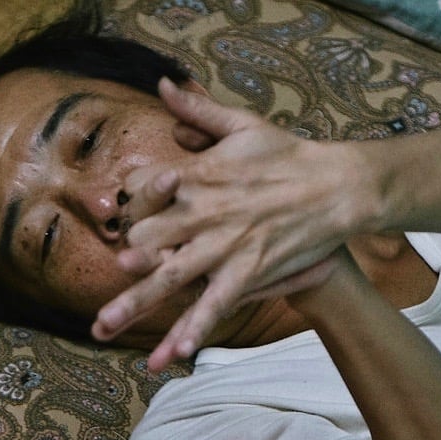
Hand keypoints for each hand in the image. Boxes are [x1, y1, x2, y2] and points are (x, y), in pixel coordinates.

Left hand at [94, 78, 370, 368]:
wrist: (337, 186)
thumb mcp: (242, 124)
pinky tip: (173, 353)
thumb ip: (197, 109)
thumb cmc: (289, 155)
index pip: (143, 194)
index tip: (126, 226)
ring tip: (103, 330)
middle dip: (123, 268)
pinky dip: (194, 327)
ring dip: (134, 305)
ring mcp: (223, 244)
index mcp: (196, 176)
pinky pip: (214, 303)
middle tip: (103, 303)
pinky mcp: (248, 269)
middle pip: (144, 242)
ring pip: (167, 279)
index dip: (131, 210)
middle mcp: (202, 212)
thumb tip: (163, 86)